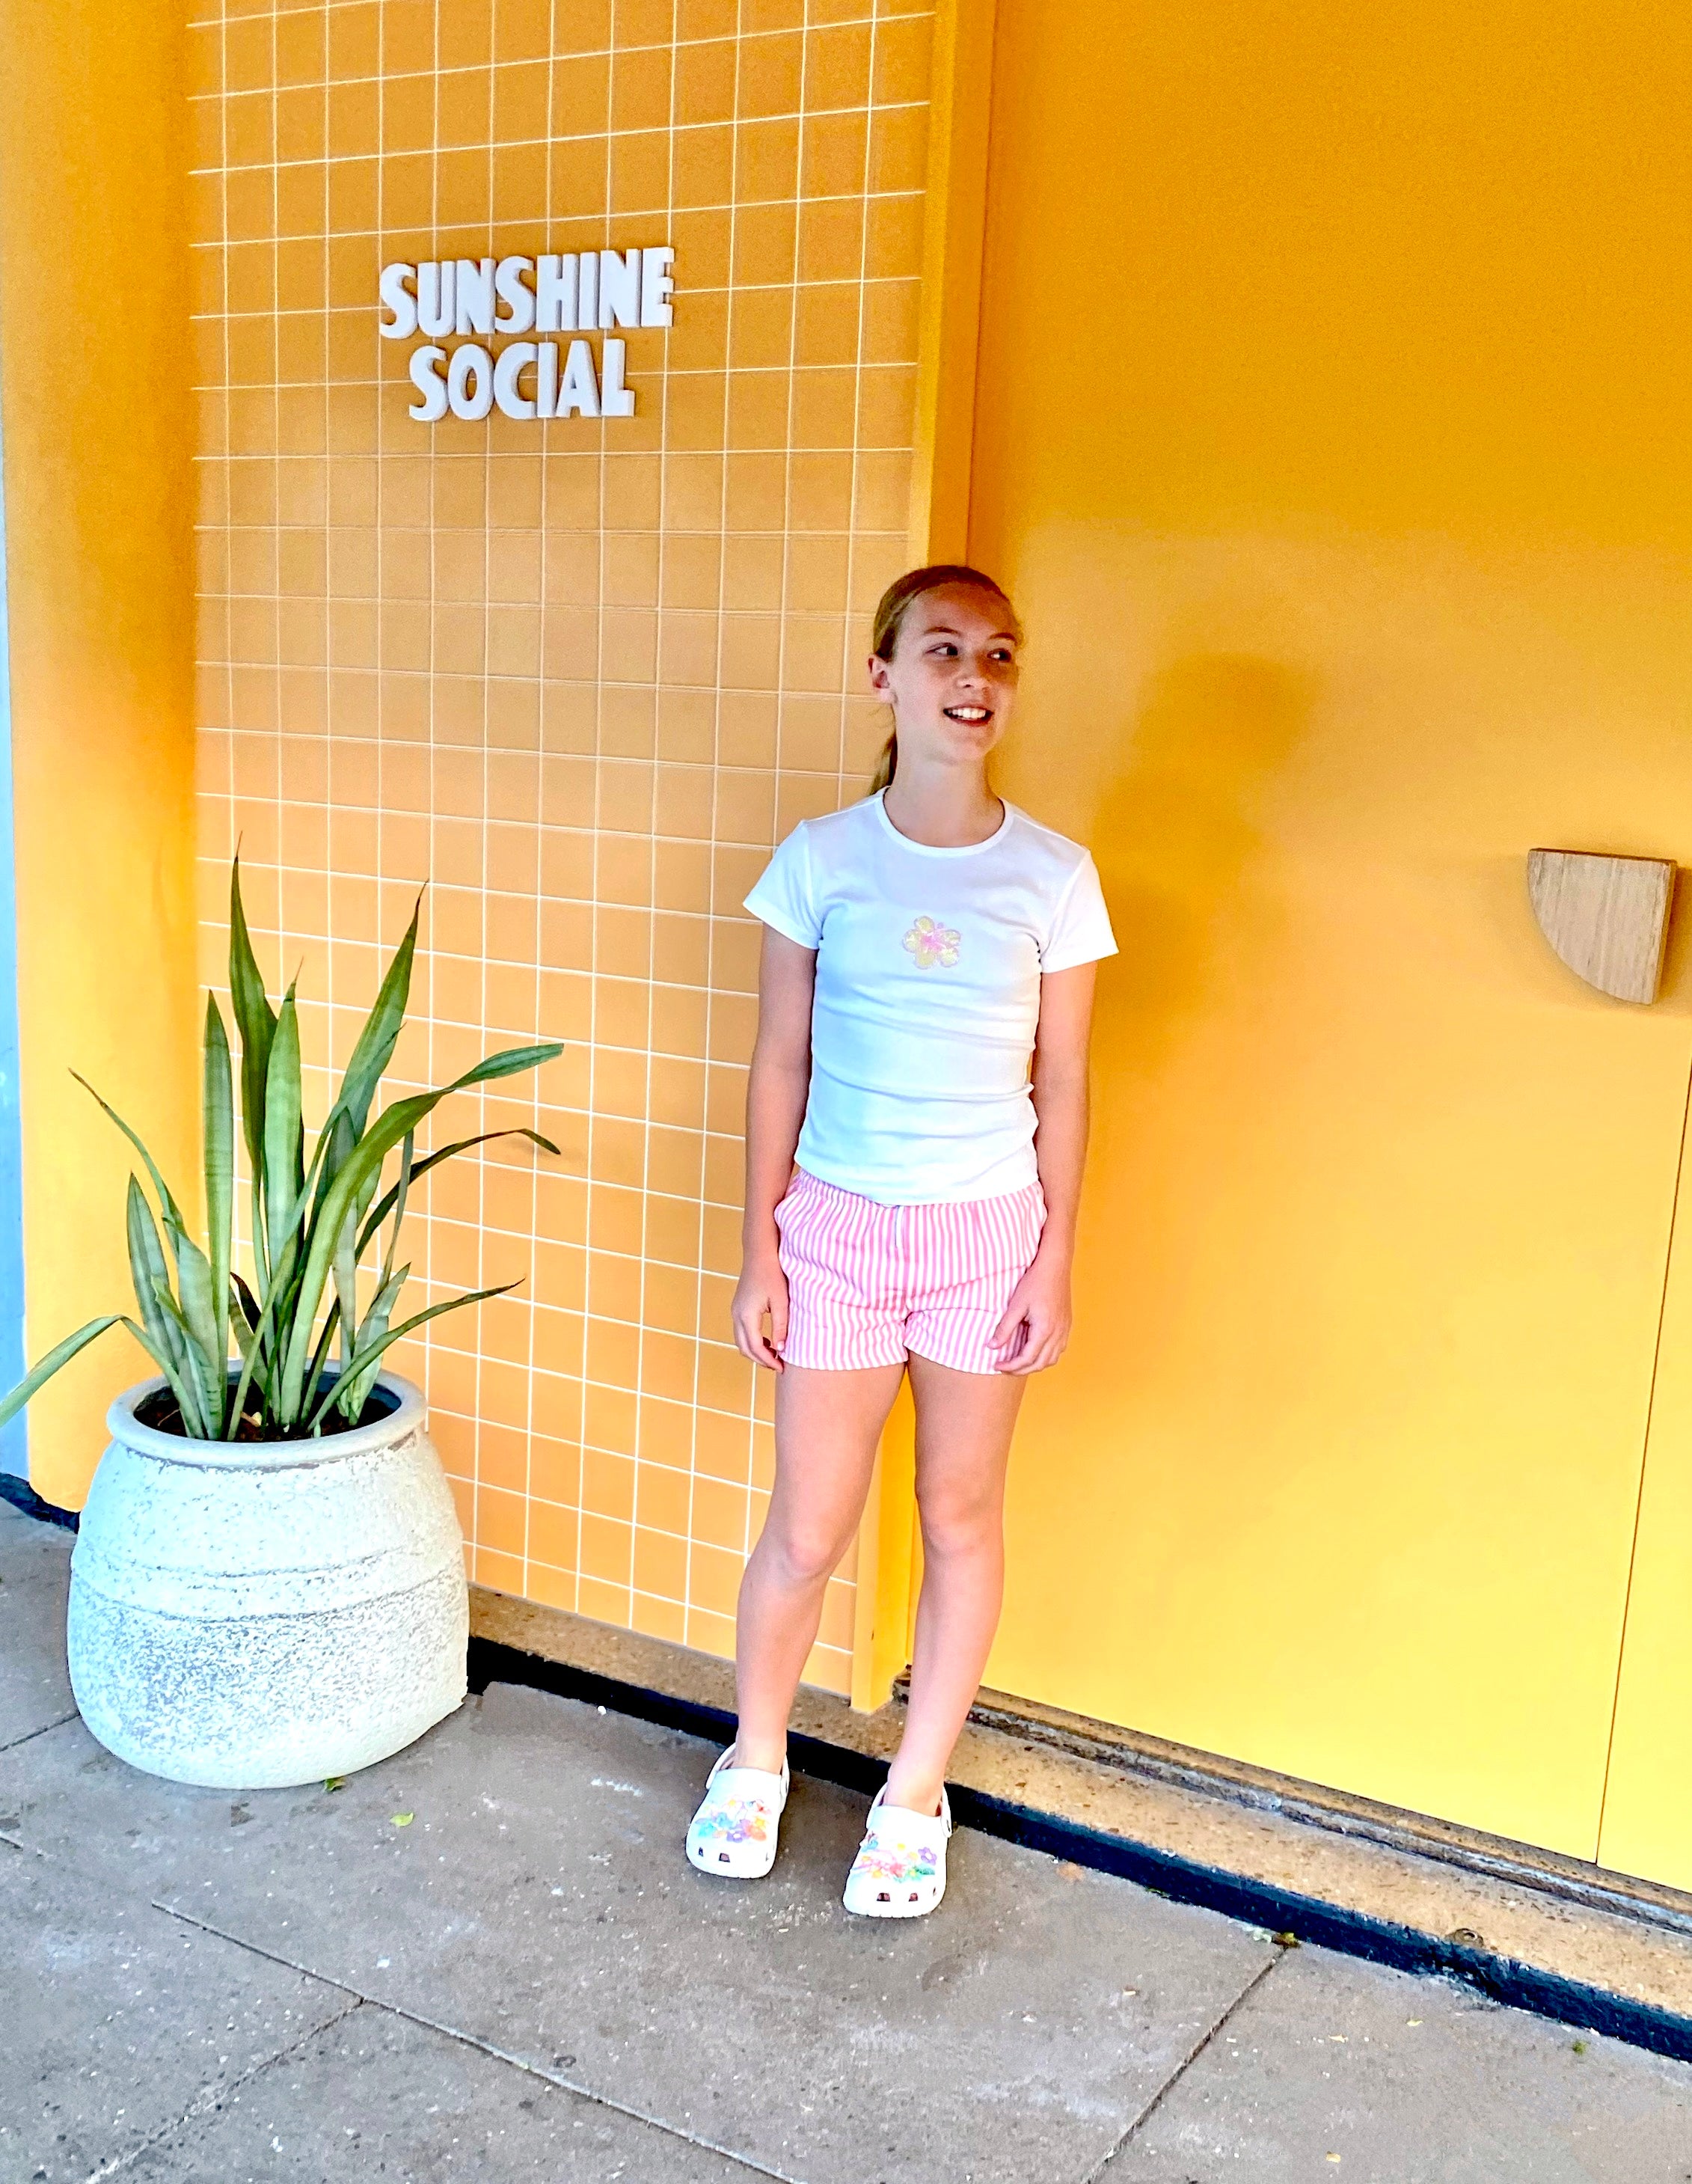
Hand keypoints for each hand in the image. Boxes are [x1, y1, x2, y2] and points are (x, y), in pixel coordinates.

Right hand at [731, 1248, 788, 1371]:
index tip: (782, 1367)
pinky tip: (768, 1340)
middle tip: (778, 1365)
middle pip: (745, 1348)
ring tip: (775, 1355)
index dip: (769, 1361)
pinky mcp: (738, 1307)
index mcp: (747, 1315)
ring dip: (756, 1351)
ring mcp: (735, 1311)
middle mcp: (737, 1315)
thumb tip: (781, 1349)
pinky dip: (753, 1341)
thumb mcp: (781, 1302)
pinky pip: (742, 1332)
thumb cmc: (773, 1274)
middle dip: (761, 1360)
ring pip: (741, 1341)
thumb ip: (781, 1326)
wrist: (759, 1253)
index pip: (756, 1347)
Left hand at [989, 1249, 1072, 1373]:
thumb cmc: (1035, 1283)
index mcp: (1045, 1330)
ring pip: (1051, 1360)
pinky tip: (1033, 1350)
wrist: (1055, 1267)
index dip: (1011, 1366)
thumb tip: (992, 1346)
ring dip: (1034, 1365)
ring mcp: (1065, 1330)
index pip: (1027, 1359)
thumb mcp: (1016, 1305)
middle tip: (1005, 1366)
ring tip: (1018, 1361)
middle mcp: (1058, 1334)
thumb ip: (1004, 1328)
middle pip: (1040, 1364)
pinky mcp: (1066, 1326)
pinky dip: (1045, 1356)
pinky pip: (1058, 1350)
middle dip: (1021, 1369)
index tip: (997, 1364)